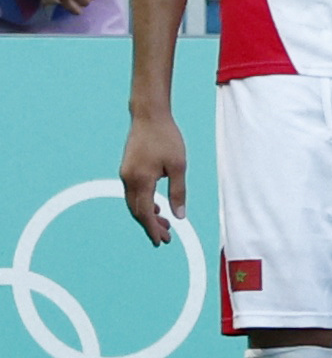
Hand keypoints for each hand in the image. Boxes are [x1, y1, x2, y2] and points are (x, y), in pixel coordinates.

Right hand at [120, 114, 187, 244]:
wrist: (149, 116)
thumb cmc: (167, 138)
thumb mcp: (178, 166)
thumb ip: (178, 192)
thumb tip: (179, 216)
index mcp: (140, 181)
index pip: (144, 213)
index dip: (153, 229)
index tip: (162, 241)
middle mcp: (128, 180)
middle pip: (137, 211)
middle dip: (151, 226)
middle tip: (166, 238)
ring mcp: (125, 174)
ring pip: (134, 203)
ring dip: (147, 215)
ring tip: (164, 224)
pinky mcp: (127, 169)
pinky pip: (133, 193)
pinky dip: (144, 203)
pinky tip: (157, 206)